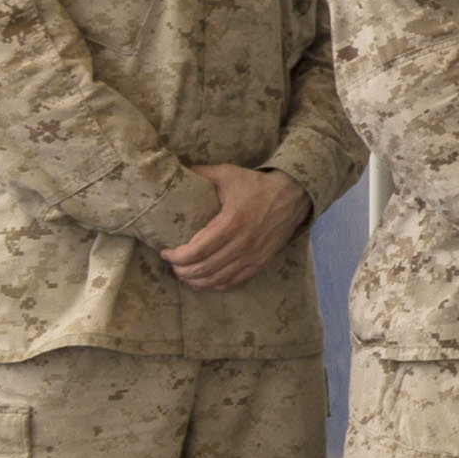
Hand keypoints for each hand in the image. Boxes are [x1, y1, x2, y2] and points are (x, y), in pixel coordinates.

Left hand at [164, 165, 311, 291]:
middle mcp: (242, 244)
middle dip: (182, 270)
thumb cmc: (256, 185)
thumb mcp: (227, 173)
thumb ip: (200, 173)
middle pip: (204, 269)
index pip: (196, 251)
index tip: (165, 252)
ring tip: (184, 274)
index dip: (176, 257)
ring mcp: (253, 256)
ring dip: (196, 281)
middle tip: (173, 264)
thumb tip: (176, 171)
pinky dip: (216, 285)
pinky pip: (234, 281)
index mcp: (231, 223)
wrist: (293, 195)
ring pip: (217, 279)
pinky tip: (204, 282)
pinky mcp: (261, 262)